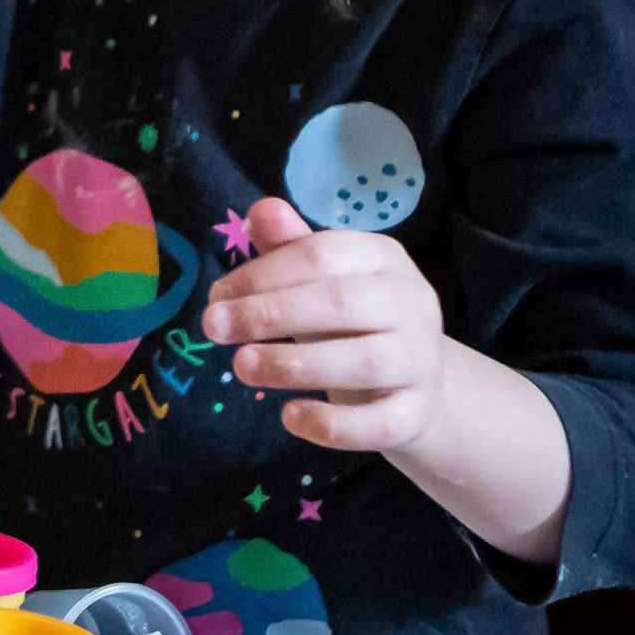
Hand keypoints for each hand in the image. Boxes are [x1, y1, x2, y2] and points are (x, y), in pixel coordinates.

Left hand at [202, 197, 449, 454]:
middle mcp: (412, 304)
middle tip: (213, 328)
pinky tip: (289, 416)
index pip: (323, 254)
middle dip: (269, 313)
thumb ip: (291, 249)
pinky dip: (332, 424)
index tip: (216, 296)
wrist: (418, 386)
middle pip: (342, 303)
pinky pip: (380, 423)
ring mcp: (421, 361)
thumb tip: (260, 210)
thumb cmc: (355, 324)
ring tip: (241, 366)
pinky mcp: (417, 414)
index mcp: (385, 259)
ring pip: (364, 361)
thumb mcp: (323, 283)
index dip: (263, 273)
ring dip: (294, 365)